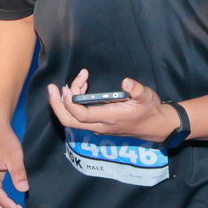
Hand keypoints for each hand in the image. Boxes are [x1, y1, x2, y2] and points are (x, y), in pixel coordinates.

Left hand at [48, 69, 176, 144]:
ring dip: (66, 102)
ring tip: (75, 81)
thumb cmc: (150, 109)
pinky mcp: (99, 124)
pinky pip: (80, 117)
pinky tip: (81, 89)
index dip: (70, 103)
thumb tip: (126, 82)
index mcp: (109, 117)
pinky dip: (74, 104)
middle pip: (70, 121)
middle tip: (52, 87)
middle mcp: (100, 125)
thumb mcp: (147, 96)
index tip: (66, 88)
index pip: (81, 115)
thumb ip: (136, 89)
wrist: (155, 126)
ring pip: (73, 120)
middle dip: (57, 106)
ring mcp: (99, 126)